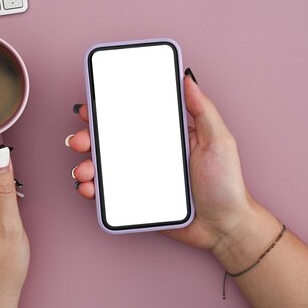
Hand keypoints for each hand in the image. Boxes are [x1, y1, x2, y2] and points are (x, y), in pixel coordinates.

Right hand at [67, 73, 258, 250]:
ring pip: (105, 166)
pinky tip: (88, 187)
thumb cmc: (227, 184)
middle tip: (80, 140)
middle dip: (88, 137)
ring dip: (87, 164)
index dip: (109, 110)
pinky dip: (92, 189)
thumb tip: (188, 80)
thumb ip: (203, 110)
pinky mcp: (137, 200)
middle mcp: (150, 153)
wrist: (225, 227)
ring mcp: (141, 177)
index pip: (133, 117)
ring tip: (84, 169)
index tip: (92, 106)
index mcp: (166, 135)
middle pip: (111, 140)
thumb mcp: (219, 141)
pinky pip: (109, 193)